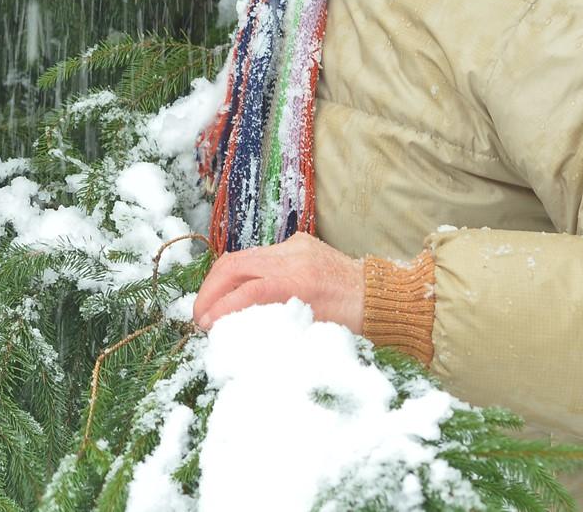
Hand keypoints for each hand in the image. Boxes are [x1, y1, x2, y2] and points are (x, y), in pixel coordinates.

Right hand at [192, 233, 364, 332]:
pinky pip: (258, 256)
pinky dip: (240, 274)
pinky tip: (233, 292)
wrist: (384, 297)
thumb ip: (278, 328)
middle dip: (210, 289)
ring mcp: (294, 245)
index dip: (220, 307)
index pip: (247, 290)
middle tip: (198, 315)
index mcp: (301, 281)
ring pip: (242, 256)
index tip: (205, 325)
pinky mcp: (296, 243)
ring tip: (210, 305)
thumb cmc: (356, 322)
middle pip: (235, 264)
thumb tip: (238, 339)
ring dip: (220, 281)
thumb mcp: (316, 332)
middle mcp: (294, 256)